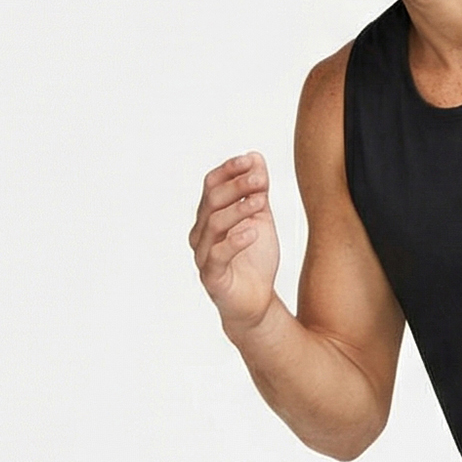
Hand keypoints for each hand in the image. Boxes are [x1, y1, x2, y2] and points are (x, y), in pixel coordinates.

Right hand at [190, 152, 281, 336]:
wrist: (257, 303)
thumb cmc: (255, 261)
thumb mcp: (261, 220)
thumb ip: (257, 192)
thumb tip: (256, 158)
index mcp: (209, 216)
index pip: (212, 184)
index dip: (229, 170)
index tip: (251, 160)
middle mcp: (201, 233)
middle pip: (212, 200)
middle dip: (237, 186)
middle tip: (260, 179)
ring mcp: (203, 254)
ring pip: (214, 224)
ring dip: (238, 209)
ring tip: (261, 201)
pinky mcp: (211, 276)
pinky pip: (218, 255)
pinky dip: (235, 241)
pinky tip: (252, 232)